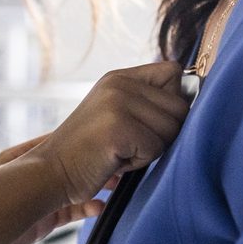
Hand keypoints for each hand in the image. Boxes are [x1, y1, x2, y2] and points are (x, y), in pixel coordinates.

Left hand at [0, 135, 111, 243]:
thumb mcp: (13, 178)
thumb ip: (41, 166)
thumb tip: (66, 148)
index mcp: (21, 158)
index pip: (58, 142)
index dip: (81, 140)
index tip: (103, 138)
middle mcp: (32, 177)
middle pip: (70, 166)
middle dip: (94, 166)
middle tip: (118, 164)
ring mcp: (39, 200)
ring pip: (75, 189)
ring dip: (95, 188)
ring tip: (117, 185)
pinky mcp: (43, 221)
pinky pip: (71, 211)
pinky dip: (87, 209)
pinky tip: (101, 207)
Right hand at [28, 62, 189, 208]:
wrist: (51, 172)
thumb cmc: (88, 152)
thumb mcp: (114, 114)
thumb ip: (145, 102)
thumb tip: (191, 97)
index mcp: (119, 77)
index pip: (173, 72)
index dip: (173, 100)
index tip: (150, 122)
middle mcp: (119, 83)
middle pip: (180, 106)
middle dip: (162, 134)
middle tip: (129, 144)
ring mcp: (118, 102)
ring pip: (171, 130)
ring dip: (150, 150)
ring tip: (119, 152)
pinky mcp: (118, 127)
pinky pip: (156, 148)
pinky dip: (138, 163)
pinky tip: (114, 161)